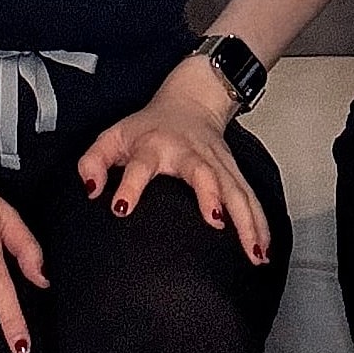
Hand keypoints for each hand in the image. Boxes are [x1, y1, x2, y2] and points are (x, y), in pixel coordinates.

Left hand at [77, 55, 271, 266]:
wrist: (189, 100)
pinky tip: (263, 249)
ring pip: (235, 188)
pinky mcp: (233, 171)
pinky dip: (259, 223)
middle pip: (203, 173)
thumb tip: (90, 190)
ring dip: (247, 219)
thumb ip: (93, 162)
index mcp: (154, 145)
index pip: (140, 165)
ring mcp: (216, 162)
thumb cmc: (147, 127)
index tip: (120, 209)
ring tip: (252, 252)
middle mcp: (189, 152)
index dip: (129, 185)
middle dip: (211, 195)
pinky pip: (250, 197)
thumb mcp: (113, 136)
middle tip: (215, 222)